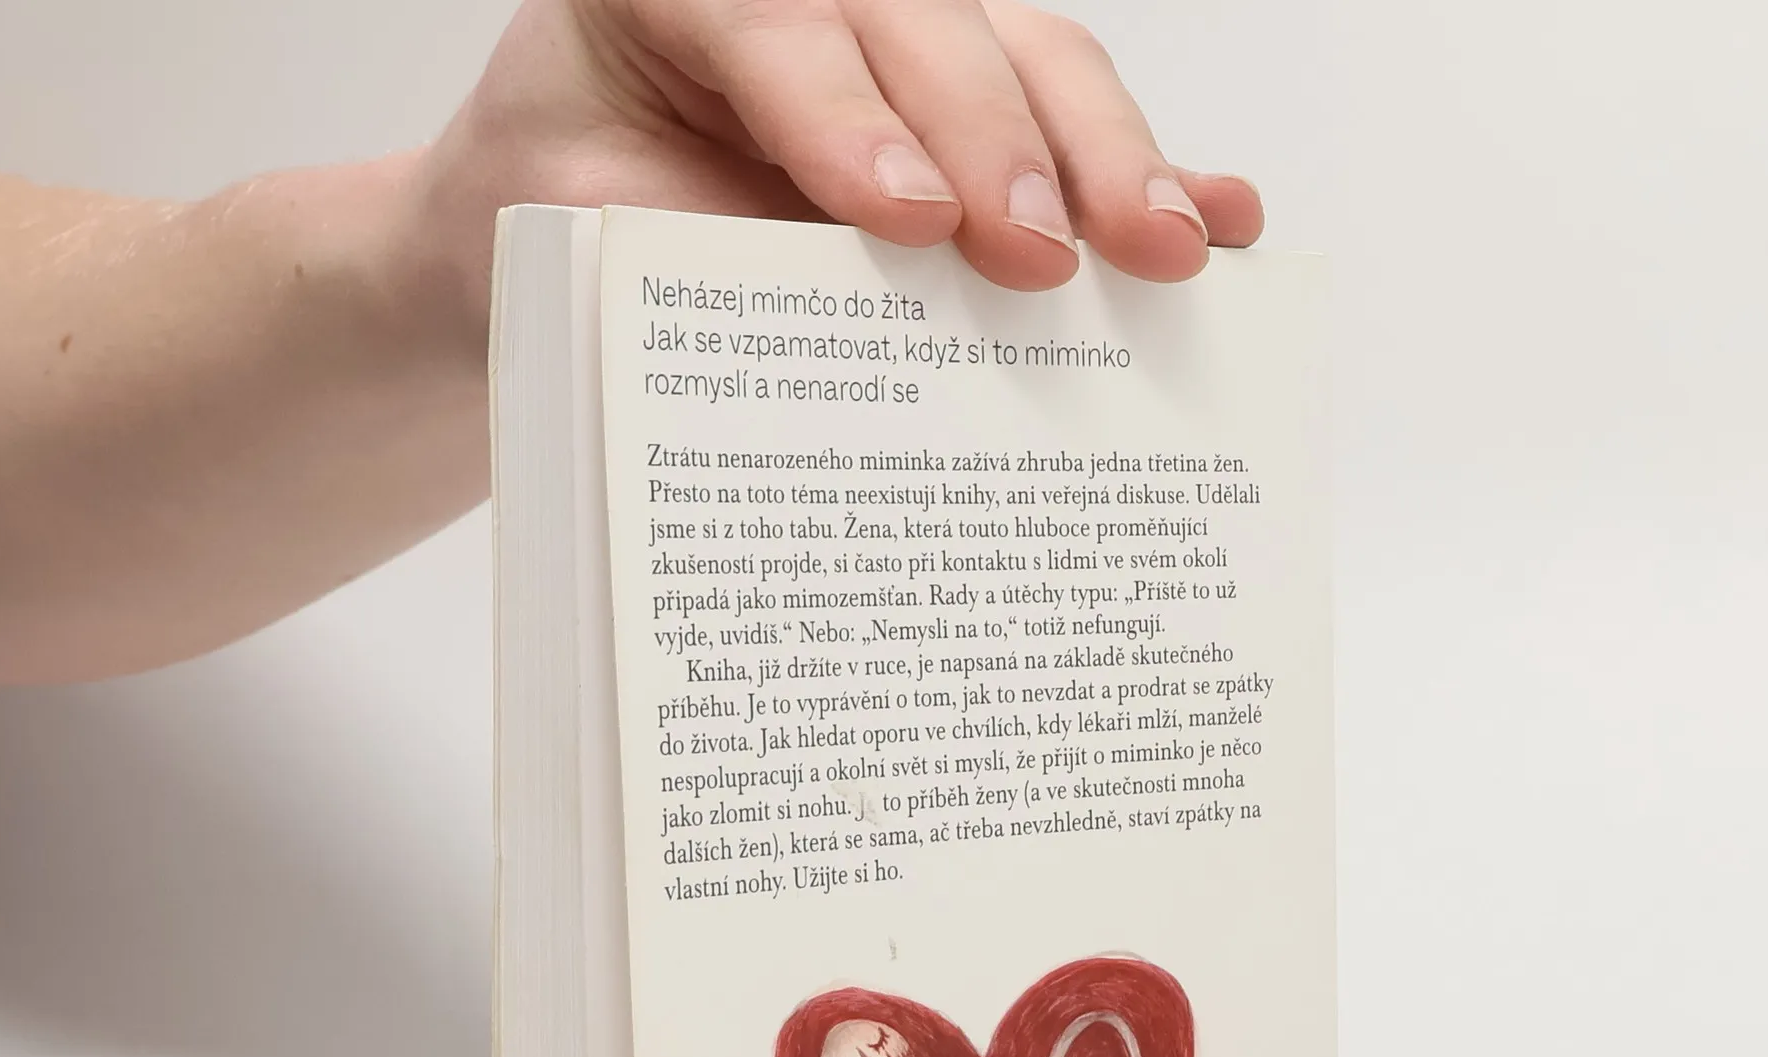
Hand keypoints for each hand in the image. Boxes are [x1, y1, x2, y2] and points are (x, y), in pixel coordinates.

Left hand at [411, 0, 1262, 332]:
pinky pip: (1069, 122)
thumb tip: (818, 316)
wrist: (546, 237)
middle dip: (1003, 144)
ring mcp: (907, 44)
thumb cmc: (562, 223)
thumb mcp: (573, 236)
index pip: (780, 24)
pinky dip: (1152, 170)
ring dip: (1106, 159)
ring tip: (1166, 250)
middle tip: (1047, 258)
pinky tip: (1221, 215)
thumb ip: (674, 244)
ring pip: (1029, 59)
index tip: (908, 219)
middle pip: (936, 28)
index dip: (849, 118)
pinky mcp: (973, 112)